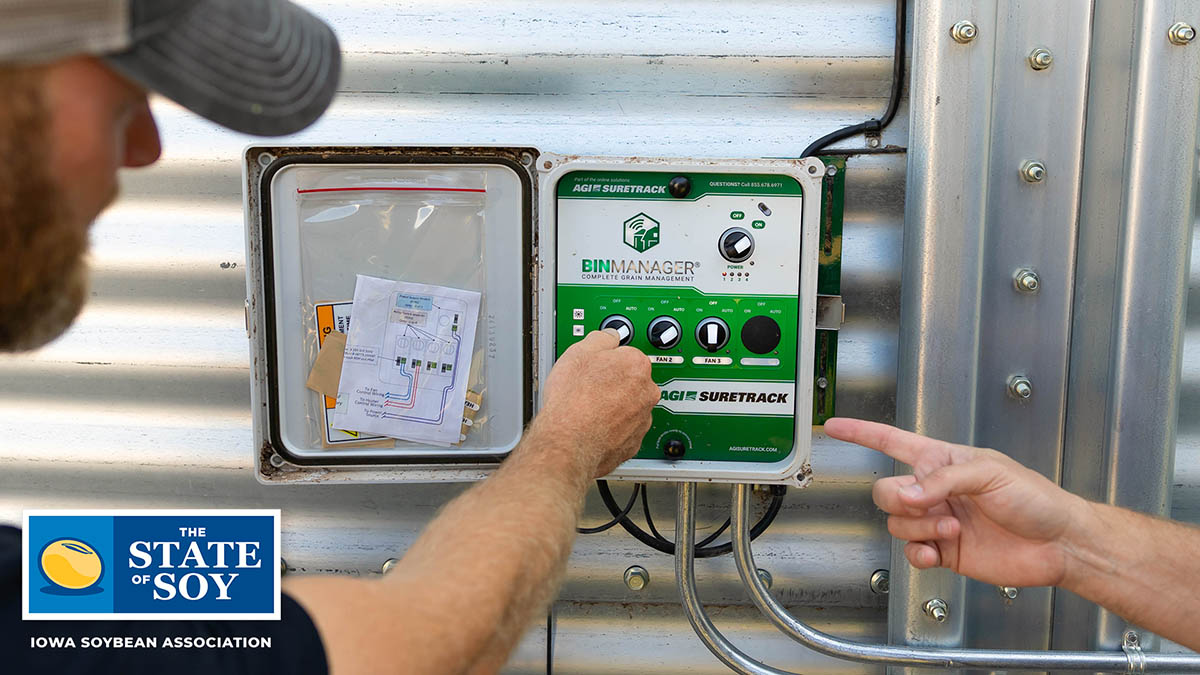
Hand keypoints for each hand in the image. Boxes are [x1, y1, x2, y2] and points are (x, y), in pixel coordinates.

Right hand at [536, 330, 658, 477]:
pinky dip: (613, 428)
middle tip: (591, 388)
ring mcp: (643, 419)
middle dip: (615, 383)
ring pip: (630, 407)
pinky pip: (625, 430)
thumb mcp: (578, 353)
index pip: (628, 354)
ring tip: (589, 409)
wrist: (569, 442)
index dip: (608, 360)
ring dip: (615, 406)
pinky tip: (594, 427)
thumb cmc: (573, 400)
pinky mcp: (634, 443)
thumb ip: (600, 339)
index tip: (598, 366)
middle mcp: (647, 392)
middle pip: (632, 381)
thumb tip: (608, 336)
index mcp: (636, 365)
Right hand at [824, 418, 1090, 587]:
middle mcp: (935, 489)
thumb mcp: (990, 472)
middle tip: (928, 506)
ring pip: (897, 523)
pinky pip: (911, 552)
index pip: (892, 441)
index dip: (861, 433)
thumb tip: (910, 493)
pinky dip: (919, 554)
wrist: (1058, 544)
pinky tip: (938, 552)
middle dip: (900, 499)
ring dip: (920, 528)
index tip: (834, 426)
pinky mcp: (944, 550)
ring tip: (952, 528)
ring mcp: (937, 521)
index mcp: (943, 460)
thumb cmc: (1036, 499)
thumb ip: (944, 479)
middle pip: (886, 490)